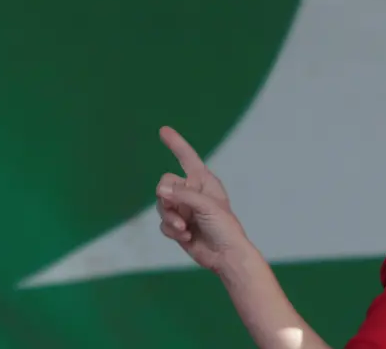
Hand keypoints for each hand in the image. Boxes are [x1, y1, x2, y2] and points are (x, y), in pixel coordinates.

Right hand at [156, 126, 250, 272]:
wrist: (225, 255)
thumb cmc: (224, 227)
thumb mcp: (206, 206)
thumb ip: (183, 195)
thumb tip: (160, 189)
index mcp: (203, 181)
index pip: (187, 157)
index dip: (176, 144)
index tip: (163, 130)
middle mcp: (192, 192)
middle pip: (164, 184)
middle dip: (167, 198)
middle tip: (175, 208)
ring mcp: (183, 209)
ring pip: (161, 205)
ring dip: (171, 218)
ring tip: (185, 228)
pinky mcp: (178, 225)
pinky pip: (163, 223)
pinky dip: (172, 230)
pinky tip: (186, 236)